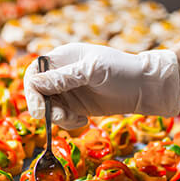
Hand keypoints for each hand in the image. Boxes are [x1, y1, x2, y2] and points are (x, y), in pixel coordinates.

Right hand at [23, 43, 179, 128]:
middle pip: (37, 92)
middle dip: (44, 107)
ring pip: (47, 107)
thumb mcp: (92, 72)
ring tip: (76, 119)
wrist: (147, 88)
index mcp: (63, 58)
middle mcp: (62, 74)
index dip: (32, 88)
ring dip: (56, 117)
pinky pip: (60, 117)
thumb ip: (63, 78)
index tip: (41, 105)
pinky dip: (66, 122)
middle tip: (58, 117)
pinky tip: (82, 120)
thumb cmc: (123, 72)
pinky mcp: (76, 106)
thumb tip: (34, 83)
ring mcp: (69, 91)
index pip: (35, 71)